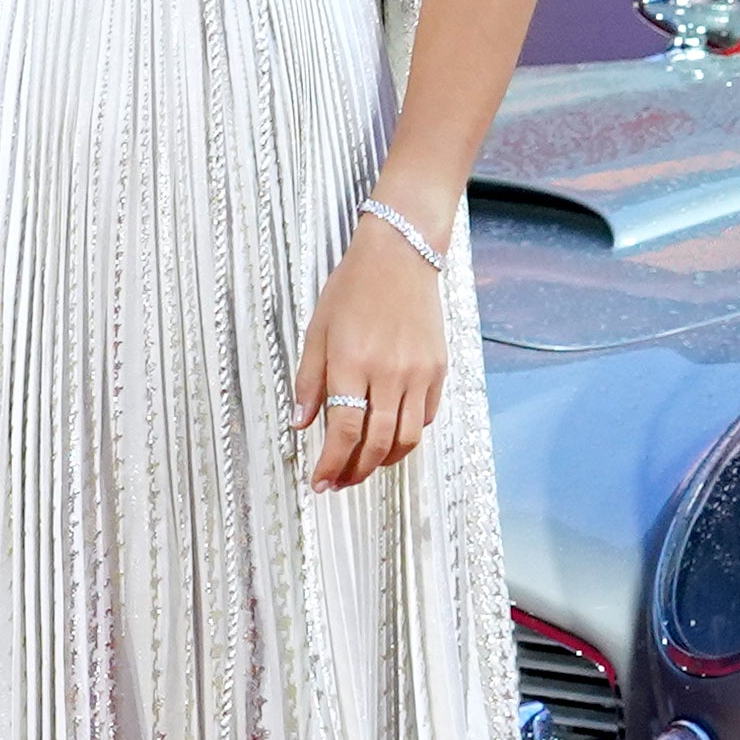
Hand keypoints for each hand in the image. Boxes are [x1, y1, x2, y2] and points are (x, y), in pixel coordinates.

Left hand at [298, 198, 449, 490]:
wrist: (400, 256)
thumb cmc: (353, 289)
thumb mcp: (317, 332)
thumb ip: (309, 381)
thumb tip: (301, 423)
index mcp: (352, 364)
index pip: (343, 432)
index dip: (331, 465)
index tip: (319, 482)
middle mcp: (388, 374)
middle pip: (376, 444)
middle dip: (355, 472)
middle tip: (340, 483)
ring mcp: (418, 373)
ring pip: (405, 439)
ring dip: (384, 462)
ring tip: (365, 466)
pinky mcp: (438, 369)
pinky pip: (425, 417)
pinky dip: (407, 435)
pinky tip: (390, 435)